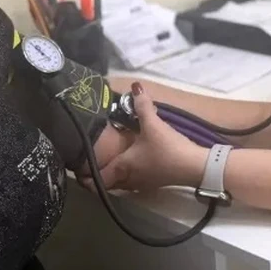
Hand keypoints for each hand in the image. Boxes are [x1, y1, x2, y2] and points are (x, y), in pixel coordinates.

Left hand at [85, 85, 207, 192]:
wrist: (194, 167)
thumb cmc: (167, 148)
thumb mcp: (153, 125)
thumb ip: (142, 106)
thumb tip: (134, 86)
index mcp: (121, 168)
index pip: (95, 180)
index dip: (84, 177)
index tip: (77, 168)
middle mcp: (128, 179)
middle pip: (106, 183)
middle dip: (98, 174)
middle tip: (92, 160)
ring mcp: (141, 183)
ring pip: (120, 183)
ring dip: (113, 174)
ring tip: (111, 159)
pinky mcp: (153, 182)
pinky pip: (133, 181)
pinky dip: (127, 174)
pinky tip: (134, 160)